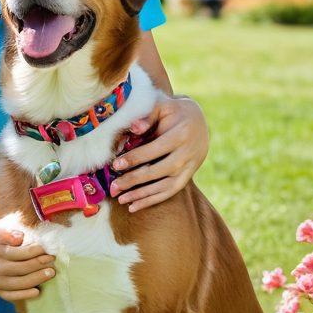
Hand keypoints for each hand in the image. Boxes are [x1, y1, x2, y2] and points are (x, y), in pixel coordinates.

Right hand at [0, 223, 54, 301]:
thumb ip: (7, 233)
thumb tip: (21, 237)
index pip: (14, 251)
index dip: (31, 250)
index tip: (44, 247)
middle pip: (19, 267)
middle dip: (38, 263)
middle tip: (52, 259)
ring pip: (18, 283)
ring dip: (37, 278)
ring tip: (51, 273)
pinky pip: (12, 296)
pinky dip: (25, 294)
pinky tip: (38, 291)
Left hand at [109, 95, 208, 212]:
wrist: (198, 119)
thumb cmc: (173, 111)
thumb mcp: (162, 105)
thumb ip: (147, 115)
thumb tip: (134, 128)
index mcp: (181, 133)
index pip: (155, 149)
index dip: (136, 158)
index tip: (117, 165)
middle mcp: (188, 153)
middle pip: (159, 171)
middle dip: (135, 180)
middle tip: (114, 186)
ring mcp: (189, 167)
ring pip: (165, 186)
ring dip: (142, 195)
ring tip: (121, 200)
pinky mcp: (188, 176)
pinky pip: (169, 192)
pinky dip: (151, 200)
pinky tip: (134, 207)